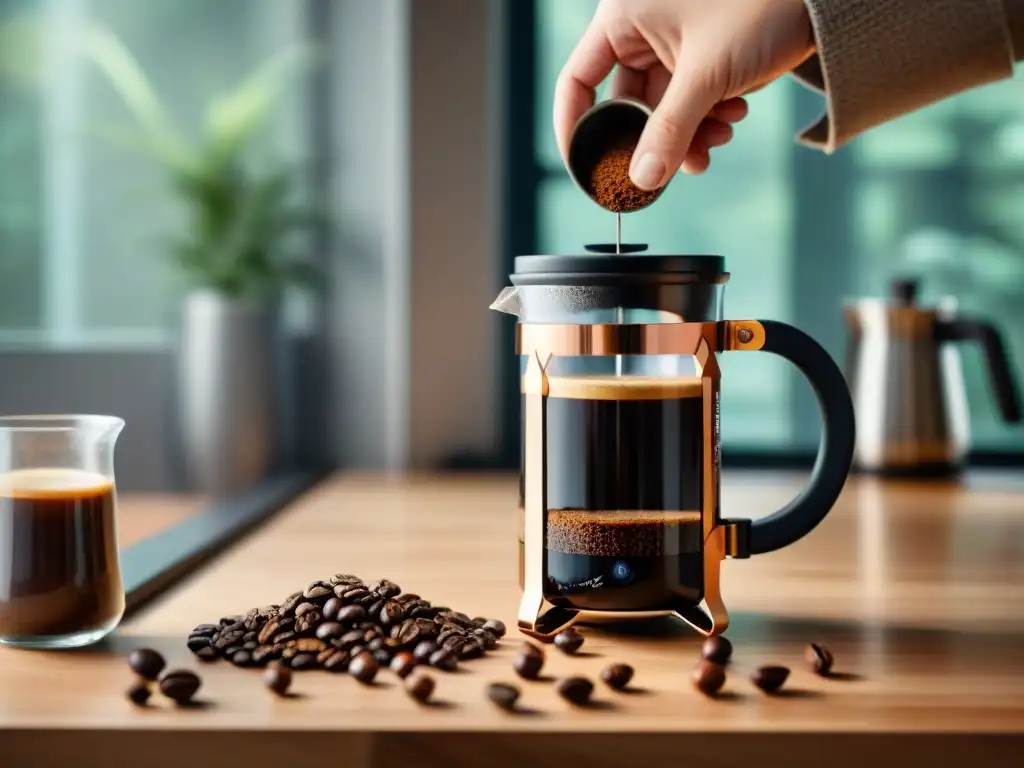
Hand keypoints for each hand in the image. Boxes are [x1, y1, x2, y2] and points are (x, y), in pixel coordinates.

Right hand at [554, 0, 814, 186]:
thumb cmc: (761, 5)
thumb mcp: (707, 76)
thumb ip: (669, 132)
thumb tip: (642, 180)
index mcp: (622, 17)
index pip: (576, 82)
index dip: (575, 130)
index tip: (586, 168)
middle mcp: (639, 27)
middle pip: (625, 103)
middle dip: (656, 138)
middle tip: (673, 167)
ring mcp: (669, 41)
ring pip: (660, 108)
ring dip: (687, 133)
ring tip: (718, 137)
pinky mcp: (697, 53)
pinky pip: (686, 100)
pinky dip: (705, 118)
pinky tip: (732, 117)